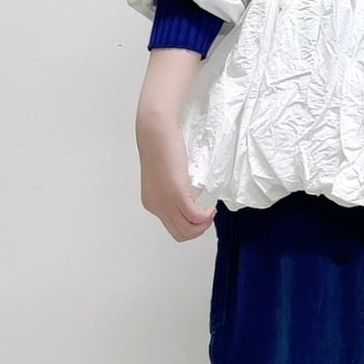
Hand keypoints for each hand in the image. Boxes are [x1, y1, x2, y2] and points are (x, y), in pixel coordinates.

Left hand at [136, 113, 215, 241]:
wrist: (157, 130)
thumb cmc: (163, 146)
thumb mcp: (169, 176)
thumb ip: (177, 190)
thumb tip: (193, 199)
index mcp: (152, 202)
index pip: (173, 227)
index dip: (191, 225)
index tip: (202, 214)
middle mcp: (155, 205)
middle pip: (180, 233)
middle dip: (199, 229)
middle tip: (209, 216)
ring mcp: (164, 201)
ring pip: (187, 229)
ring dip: (203, 225)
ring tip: (211, 212)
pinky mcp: (176, 193)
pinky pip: (194, 217)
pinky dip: (206, 217)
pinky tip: (211, 208)